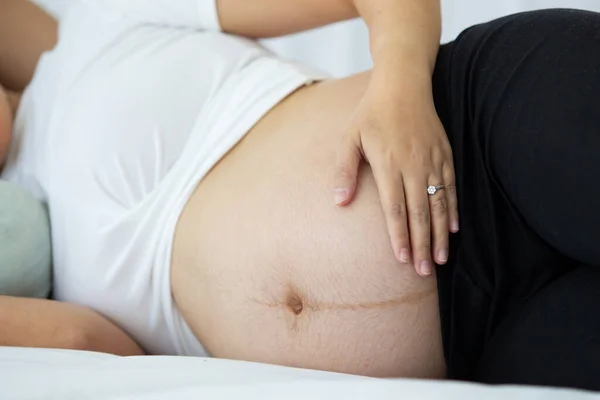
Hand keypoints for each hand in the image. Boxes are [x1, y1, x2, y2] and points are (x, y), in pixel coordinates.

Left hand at [334, 72, 458, 275]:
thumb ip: (344, 171)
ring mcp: (432, 161)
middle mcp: (413, 166)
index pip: (395, 209)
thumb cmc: (370, 113)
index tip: (402, 259)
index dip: (399, 236)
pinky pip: (451, 187)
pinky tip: (453, 228)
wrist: (403, 85)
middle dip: (422, 244)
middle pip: (419, 213)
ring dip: (440, 234)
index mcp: (388, 164)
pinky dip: (452, 210)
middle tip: (424, 271)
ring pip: (438, 204)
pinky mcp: (445, 154)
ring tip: (441, 259)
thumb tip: (339, 202)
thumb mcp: (349, 138)